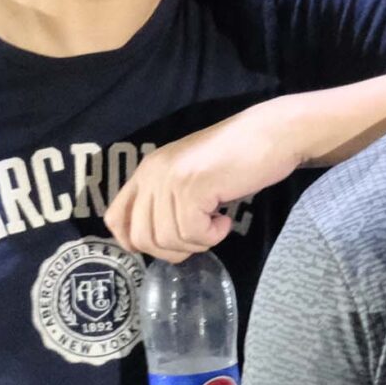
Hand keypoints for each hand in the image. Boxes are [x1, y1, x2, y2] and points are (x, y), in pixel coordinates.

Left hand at [106, 100, 315, 259]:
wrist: (271, 134)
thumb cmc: (237, 158)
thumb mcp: (189, 178)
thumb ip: (166, 201)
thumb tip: (155, 244)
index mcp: (146, 171)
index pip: (114, 218)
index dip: (133, 241)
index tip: (165, 244)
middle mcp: (151, 174)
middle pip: (141, 238)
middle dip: (172, 250)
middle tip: (199, 236)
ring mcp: (170, 179)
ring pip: (168, 240)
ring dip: (198, 242)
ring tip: (216, 223)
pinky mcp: (192, 187)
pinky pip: (192, 233)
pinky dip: (212, 236)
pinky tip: (225, 220)